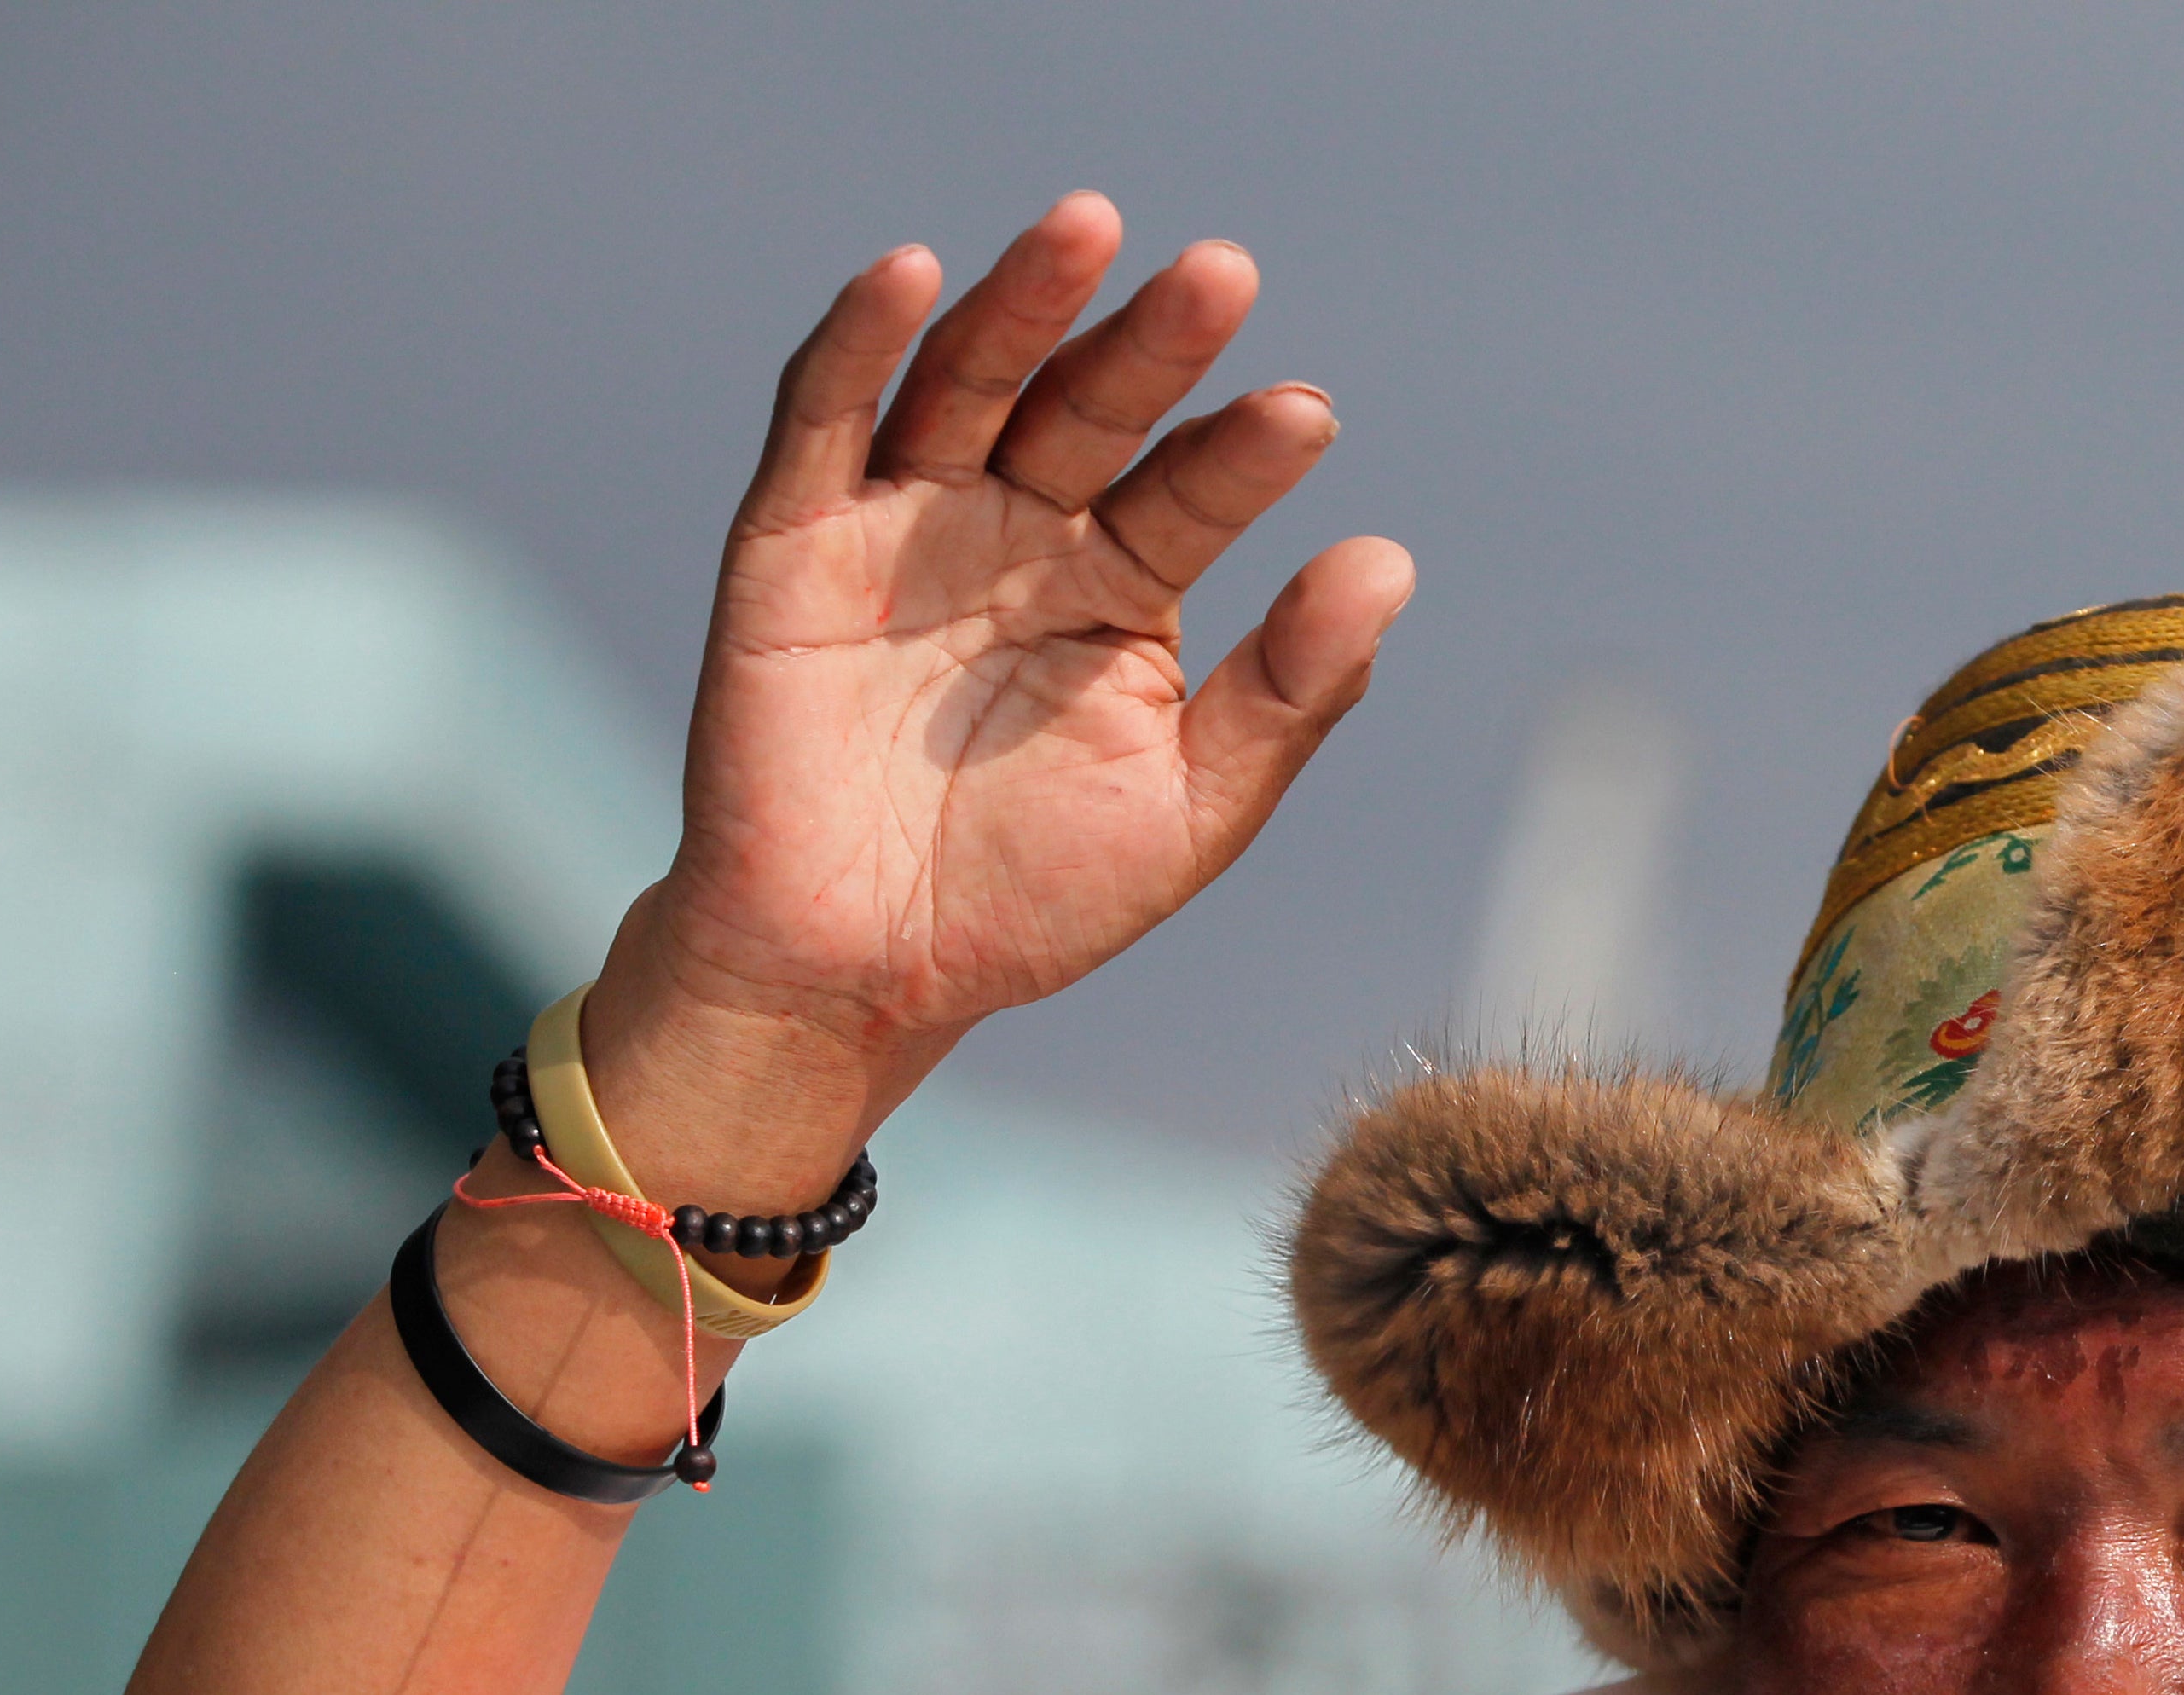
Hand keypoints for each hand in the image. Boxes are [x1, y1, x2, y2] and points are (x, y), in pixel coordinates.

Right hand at [581, 193, 1408, 1195]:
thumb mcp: (1190, 811)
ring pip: (967, 383)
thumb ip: (1289, 694)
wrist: (858, 977)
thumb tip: (1391, 563)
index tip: (1307, 416)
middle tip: (1224, 275)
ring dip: (1023, 301)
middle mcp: (1017, 533)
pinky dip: (859, 342)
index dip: (1243, 453)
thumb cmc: (1028, 901)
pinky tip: (911, 274)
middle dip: (1151, 343)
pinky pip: (822, 421)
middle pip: (1088, 409)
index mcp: (1118, 587)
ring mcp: (904, 526)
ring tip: (1089, 229)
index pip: (1190, 492)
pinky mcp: (792, 542)